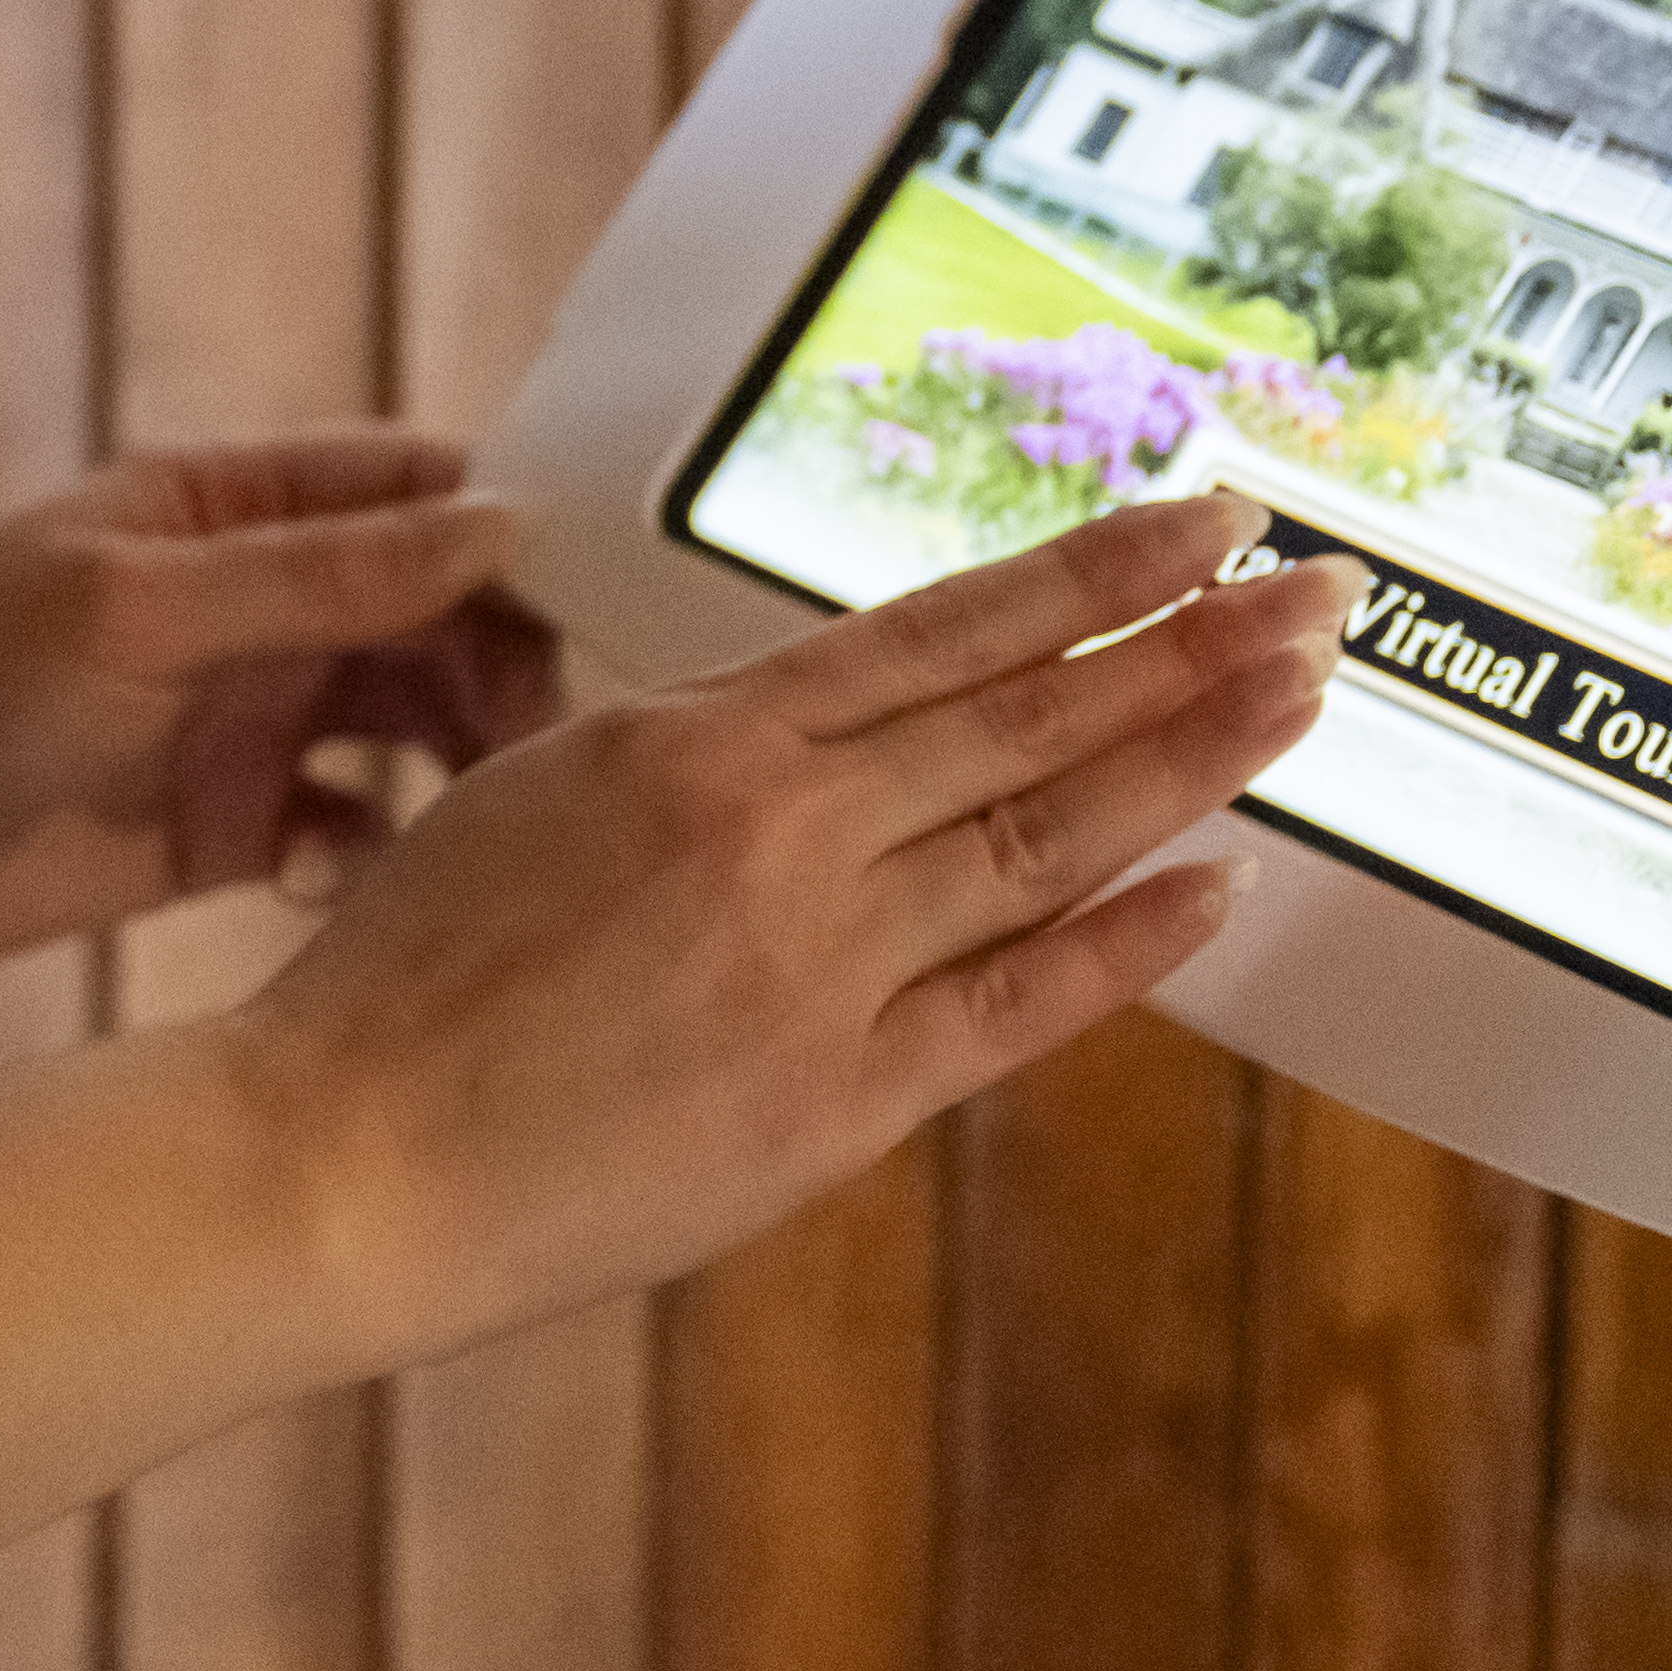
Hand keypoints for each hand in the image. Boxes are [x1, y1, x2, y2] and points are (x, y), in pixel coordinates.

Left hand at [0, 434, 570, 970]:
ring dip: (457, 763)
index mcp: (228, 510)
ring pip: (411, 722)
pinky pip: (350, 829)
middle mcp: (253, 606)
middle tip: (531, 741)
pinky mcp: (227, 825)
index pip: (414, 493)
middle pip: (437, 614)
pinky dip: (369, 850)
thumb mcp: (139, 610)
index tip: (603, 598)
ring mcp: (244, 715)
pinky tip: (329, 875)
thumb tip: (497, 525)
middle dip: (502, 665)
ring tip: (470, 817)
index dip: (512, 532)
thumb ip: (316, 575)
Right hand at [215, 487, 1351, 1360]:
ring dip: (1192, 759)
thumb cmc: (410, 974)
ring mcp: (824, 965)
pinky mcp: (842, 1100)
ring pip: (1049, 835)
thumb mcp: (537, 792)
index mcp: (700, 739)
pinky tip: (1218, 884)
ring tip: (1302, 696)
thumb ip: (689, 759)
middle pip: (1031, 713)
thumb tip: (803, 732)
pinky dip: (1126, 942)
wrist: (348, 1152)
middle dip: (1191, 641)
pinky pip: (1017, 1004)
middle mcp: (784, 830)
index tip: (1201, 518)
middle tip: (1323, 585)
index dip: (1088, 571)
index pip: (942, 627)